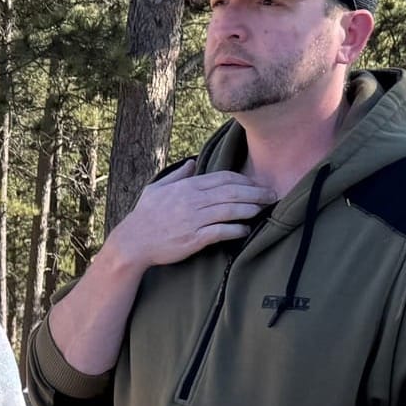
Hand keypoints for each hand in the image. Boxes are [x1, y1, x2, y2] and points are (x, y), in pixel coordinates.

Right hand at [105, 159, 275, 271]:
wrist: (132, 243)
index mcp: (186, 187)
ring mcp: (193, 220)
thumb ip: (178, 176)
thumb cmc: (144, 216)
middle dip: (256, 193)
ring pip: (230, 210)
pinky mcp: (193, 239)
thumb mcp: (156, 189)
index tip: (257, 184)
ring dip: (251, 209)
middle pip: (232, 192)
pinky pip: (221, 231)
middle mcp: (192, 201)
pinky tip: (246, 230)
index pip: (223, 178)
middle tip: (272, 195)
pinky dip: (236, 230)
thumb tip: (193, 163)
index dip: (245, 180)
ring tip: (264, 210)